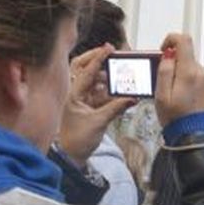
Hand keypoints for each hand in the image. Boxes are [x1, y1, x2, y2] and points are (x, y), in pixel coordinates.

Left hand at [58, 44, 134, 166]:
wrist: (71, 156)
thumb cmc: (77, 140)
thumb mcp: (99, 122)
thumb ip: (116, 108)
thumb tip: (132, 98)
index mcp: (74, 94)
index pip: (86, 71)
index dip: (98, 58)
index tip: (109, 48)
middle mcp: (77, 93)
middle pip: (85, 69)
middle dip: (98, 61)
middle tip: (112, 55)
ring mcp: (83, 100)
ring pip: (95, 82)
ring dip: (108, 78)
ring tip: (121, 78)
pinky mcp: (90, 108)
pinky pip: (101, 95)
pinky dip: (111, 93)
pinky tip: (122, 94)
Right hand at [155, 34, 203, 126]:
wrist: (194, 135)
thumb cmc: (176, 118)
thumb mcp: (161, 95)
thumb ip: (164, 71)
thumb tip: (168, 56)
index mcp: (189, 72)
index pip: (184, 40)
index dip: (171, 39)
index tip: (163, 50)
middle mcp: (202, 72)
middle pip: (186, 55)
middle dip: (173, 63)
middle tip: (164, 81)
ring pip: (190, 66)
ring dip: (180, 73)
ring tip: (173, 93)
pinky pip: (196, 75)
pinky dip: (187, 80)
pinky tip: (182, 96)